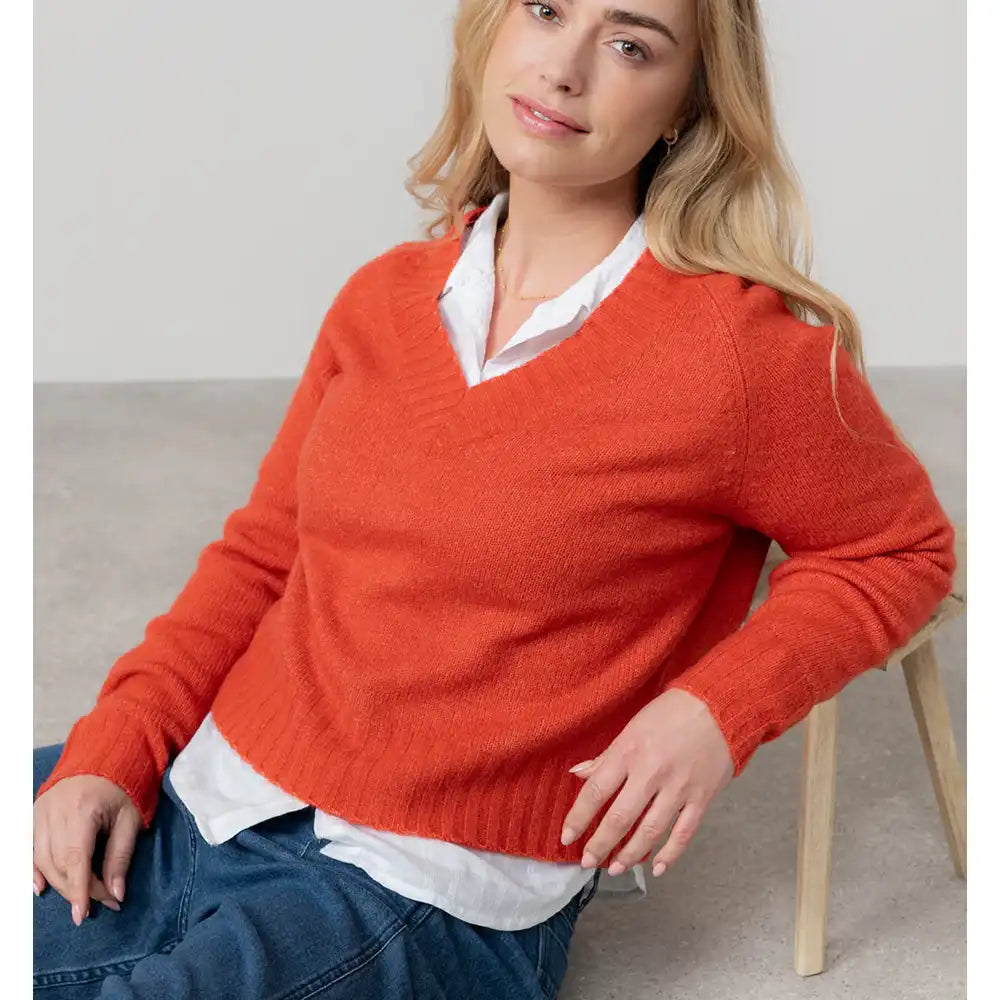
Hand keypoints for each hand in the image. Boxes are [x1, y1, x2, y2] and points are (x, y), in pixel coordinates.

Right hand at [33, 774, 141, 924]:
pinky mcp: (35, 813)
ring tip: (79, 898)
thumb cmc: (123, 787)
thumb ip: (121, 856)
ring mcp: (41, 811)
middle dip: (76, 889)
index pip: (75, 859)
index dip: (79, 890)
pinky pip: (28, 848)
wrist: (106, 757)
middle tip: (98, 903)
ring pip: (41, 860)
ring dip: (58, 884)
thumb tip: (116, 894)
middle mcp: (55, 811)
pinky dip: (34, 870)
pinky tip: (40, 888)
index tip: (83, 914)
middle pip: (57, 863)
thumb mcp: (130, 819)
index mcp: (82, 809)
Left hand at [560, 688, 733, 876]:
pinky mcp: (702, 798)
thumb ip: (606, 756)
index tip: (567, 837)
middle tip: (588, 862)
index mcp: (629, 752)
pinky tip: (658, 869)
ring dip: (631, 854)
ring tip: (615, 868)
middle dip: (601, 844)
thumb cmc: (670, 713)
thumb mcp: (632, 727)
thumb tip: (577, 774)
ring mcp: (678, 788)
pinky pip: (684, 833)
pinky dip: (670, 854)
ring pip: (650, 831)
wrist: (718, 706)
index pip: (596, 791)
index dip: (578, 818)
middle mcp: (651, 773)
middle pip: (620, 818)